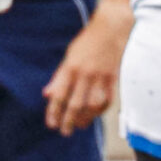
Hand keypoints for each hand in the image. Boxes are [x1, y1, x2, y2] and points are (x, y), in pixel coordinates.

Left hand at [43, 1, 132, 133]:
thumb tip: (47, 94)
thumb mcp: (69, 57)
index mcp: (71, 67)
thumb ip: (59, 77)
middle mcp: (85, 74)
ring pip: (92, 105)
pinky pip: (107, 99)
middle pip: (75, 103)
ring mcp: (100, 77)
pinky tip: (94, 114)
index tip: (51, 124)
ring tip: (80, 125)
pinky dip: (100, 110)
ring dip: (85, 118)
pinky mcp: (113, 78)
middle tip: (65, 131)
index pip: (60, 94)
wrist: (111, 29)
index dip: (54, 111)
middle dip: (69, 120)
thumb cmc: (87, 42)